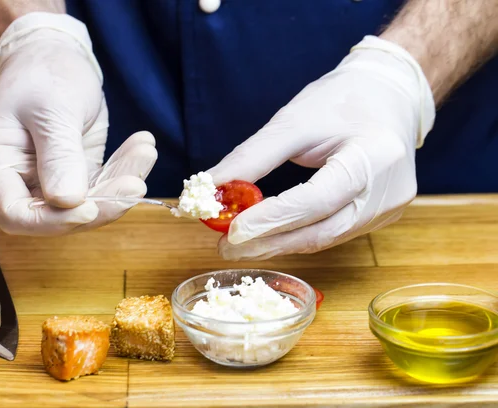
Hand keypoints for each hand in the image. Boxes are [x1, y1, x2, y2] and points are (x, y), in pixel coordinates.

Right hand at [0, 13, 156, 234]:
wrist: (57, 56)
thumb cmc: (44, 75)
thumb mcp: (52, 108)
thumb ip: (59, 155)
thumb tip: (68, 202)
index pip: (13, 213)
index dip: (51, 221)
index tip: (89, 208)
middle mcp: (16, 180)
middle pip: (56, 217)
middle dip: (100, 206)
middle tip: (135, 184)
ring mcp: (47, 182)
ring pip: (87, 206)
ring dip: (120, 187)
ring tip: (145, 152)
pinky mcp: (75, 177)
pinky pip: (103, 187)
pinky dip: (126, 171)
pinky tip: (143, 147)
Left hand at [208, 36, 434, 259]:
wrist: (390, 95)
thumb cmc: (343, 100)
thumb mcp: (294, 120)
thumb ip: (253, 157)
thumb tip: (210, 186)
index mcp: (374, 158)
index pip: (316, 200)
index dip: (272, 219)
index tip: (233, 230)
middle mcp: (388, 192)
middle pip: (322, 231)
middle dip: (270, 242)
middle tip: (228, 247)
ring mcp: (387, 209)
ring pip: (326, 238)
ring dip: (280, 243)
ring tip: (241, 245)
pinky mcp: (380, 215)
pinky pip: (333, 232)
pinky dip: (298, 235)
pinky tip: (271, 235)